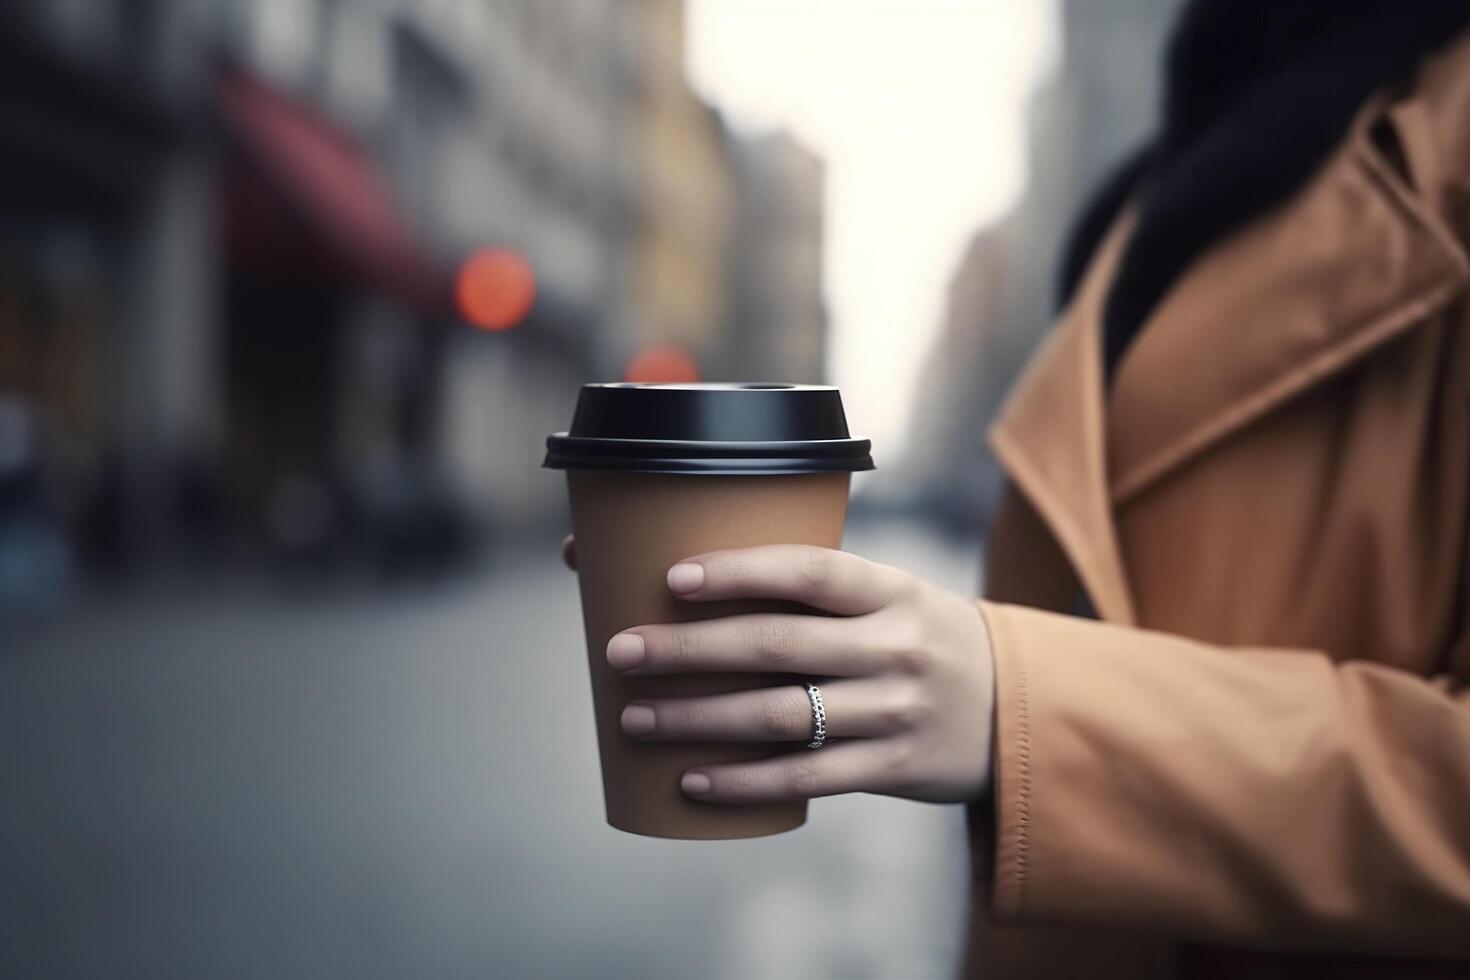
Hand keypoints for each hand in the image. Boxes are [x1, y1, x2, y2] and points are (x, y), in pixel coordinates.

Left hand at [578, 541, 994, 805]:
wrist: (1016, 712)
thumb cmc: (919, 641)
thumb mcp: (892, 600)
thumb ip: (816, 593)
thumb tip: (692, 576)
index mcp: (892, 590)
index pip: (811, 571)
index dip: (741, 571)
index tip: (673, 578)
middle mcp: (896, 647)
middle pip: (776, 644)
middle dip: (688, 649)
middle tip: (621, 652)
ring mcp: (895, 711)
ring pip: (779, 715)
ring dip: (697, 718)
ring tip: (634, 718)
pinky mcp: (892, 768)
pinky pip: (806, 777)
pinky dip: (743, 782)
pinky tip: (691, 780)